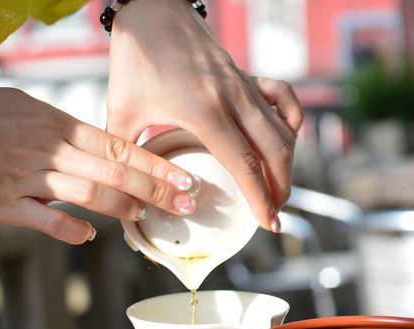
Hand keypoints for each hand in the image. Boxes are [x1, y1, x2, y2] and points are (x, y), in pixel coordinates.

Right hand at [0, 88, 197, 243]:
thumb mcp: (27, 108)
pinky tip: (90, 236)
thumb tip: (102, 148)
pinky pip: (46, 220)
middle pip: (115, 171)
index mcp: (57, 124)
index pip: (120, 145)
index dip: (156, 164)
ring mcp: (28, 177)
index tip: (184, 178)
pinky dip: (71, 230)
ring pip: (89, 194)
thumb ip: (66, 130)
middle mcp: (49, 149)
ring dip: (124, 208)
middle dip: (156, 190)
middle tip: (186, 205)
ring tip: (147, 218)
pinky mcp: (5, 204)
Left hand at [106, 0, 302, 230]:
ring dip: (287, 163)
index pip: (245, 164)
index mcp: (205, 111)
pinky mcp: (245, 75)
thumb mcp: (122, 109)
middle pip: (275, 151)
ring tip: (279, 189)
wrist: (152, 7)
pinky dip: (291, 121)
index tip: (269, 223)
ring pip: (283, 130)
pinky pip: (283, 99)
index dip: (261, 198)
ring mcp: (243, 85)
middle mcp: (233, 98)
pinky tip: (285, 138)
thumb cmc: (136, 56)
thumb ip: (123, 153)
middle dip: (281, 187)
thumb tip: (122, 190)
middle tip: (274, 214)